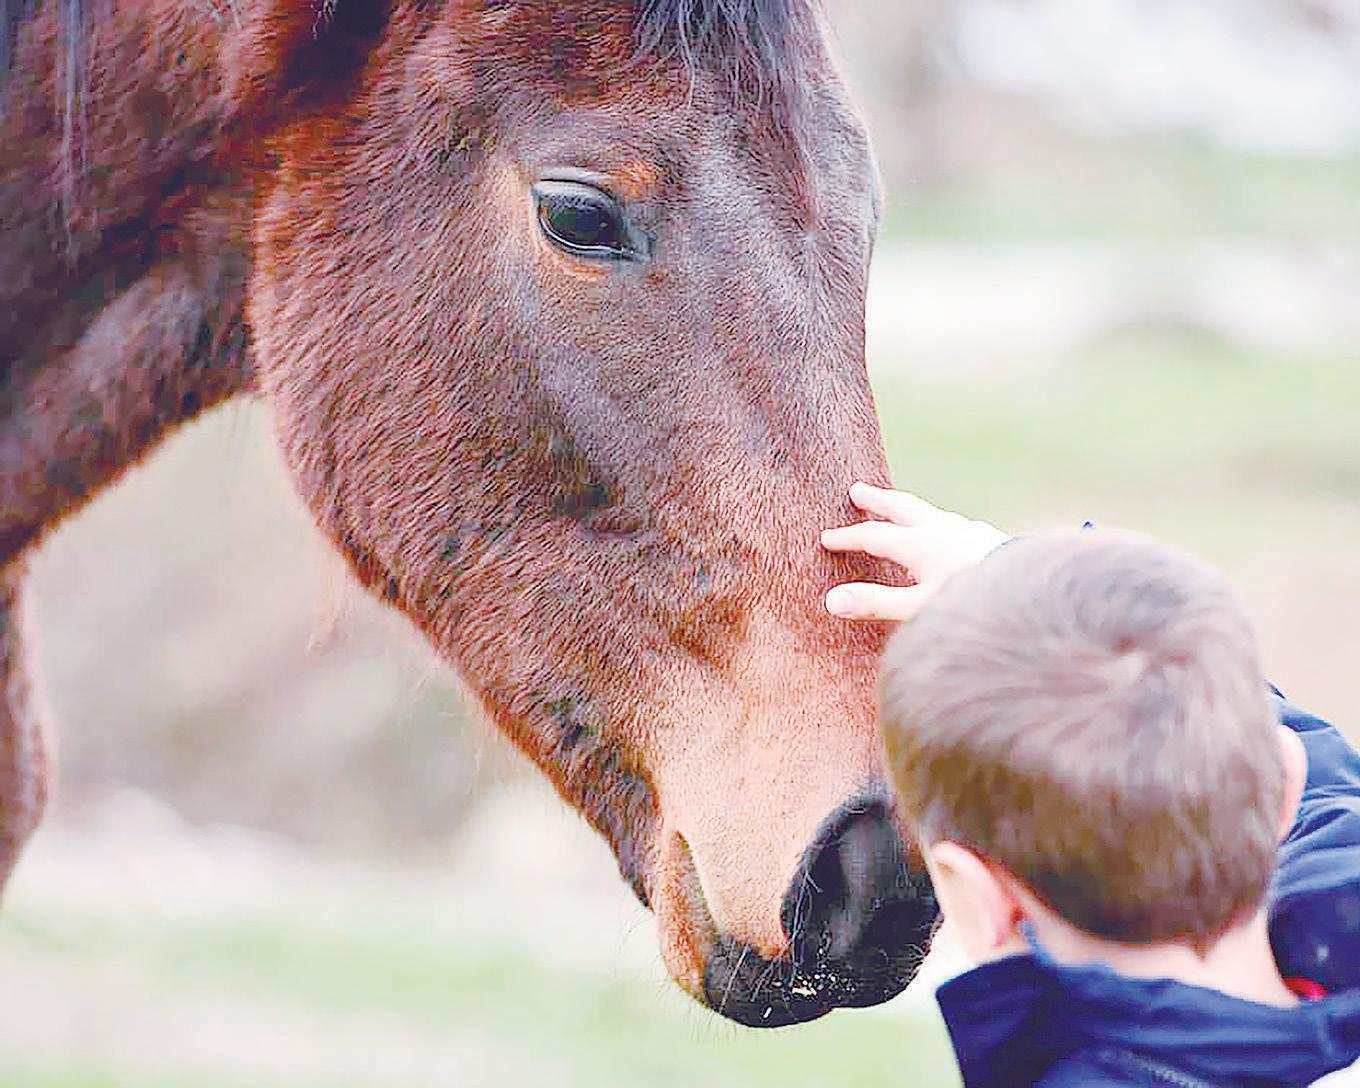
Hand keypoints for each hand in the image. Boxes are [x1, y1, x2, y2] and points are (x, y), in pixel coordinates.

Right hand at [820, 483, 1009, 620]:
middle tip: (857, 490)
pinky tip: (950, 534)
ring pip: (932, 513)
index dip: (848, 537)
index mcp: (921, 543)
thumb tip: (832, 600)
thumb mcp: (918, 609)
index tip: (827, 538)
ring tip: (902, 509)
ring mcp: (970, 532)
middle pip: (903, 507)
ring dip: (910, 509)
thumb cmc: (973, 603)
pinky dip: (940, 525)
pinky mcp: (991, 541)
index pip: (874, 535)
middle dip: (878, 500)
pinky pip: (957, 526)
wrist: (1033, 592)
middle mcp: (944, 530)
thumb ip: (876, 603)